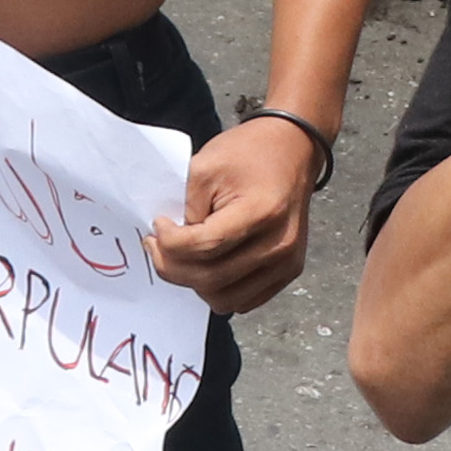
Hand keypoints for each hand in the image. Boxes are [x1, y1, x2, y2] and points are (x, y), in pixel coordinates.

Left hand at [147, 111, 315, 314]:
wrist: (292, 149)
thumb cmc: (249, 153)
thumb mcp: (206, 166)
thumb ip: (187, 209)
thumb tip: (171, 244)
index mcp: (261, 212)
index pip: (205, 246)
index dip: (170, 242)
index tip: (158, 226)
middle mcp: (279, 244)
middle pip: (211, 278)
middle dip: (172, 266)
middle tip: (158, 246)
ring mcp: (287, 263)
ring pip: (225, 299)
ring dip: (194, 282)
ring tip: (183, 257)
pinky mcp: (288, 271)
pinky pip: (244, 300)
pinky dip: (218, 289)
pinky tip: (207, 264)